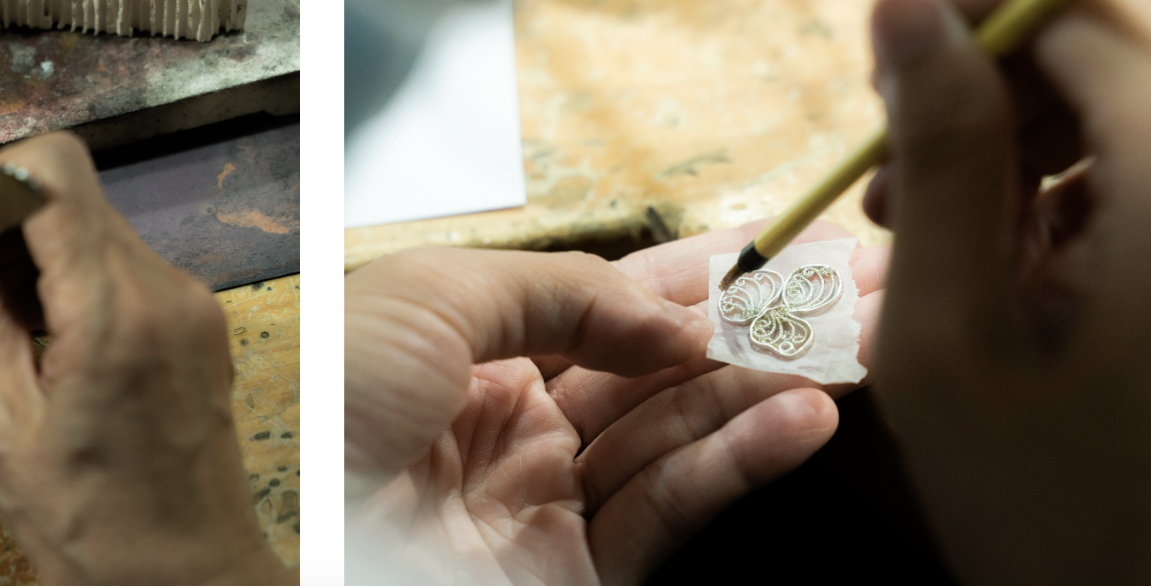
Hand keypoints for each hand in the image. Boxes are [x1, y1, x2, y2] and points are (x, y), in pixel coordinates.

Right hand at [0, 132, 292, 585]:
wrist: (185, 581)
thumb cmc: (90, 523)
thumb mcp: (2, 418)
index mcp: (118, 310)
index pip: (51, 171)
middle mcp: (167, 290)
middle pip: (66, 199)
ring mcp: (189, 305)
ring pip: (87, 235)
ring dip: (17, 262)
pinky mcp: (194, 325)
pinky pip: (116, 275)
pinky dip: (58, 288)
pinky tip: (9, 334)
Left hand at [345, 220, 890, 584]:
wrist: (300, 543)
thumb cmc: (331, 403)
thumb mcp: (432, 299)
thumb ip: (564, 290)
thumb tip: (674, 315)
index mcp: (470, 353)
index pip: (606, 307)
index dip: (694, 279)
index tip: (778, 252)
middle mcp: (514, 427)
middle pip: (657, 371)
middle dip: (754, 332)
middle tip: (850, 296)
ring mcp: (544, 503)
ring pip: (677, 438)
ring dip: (766, 390)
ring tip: (850, 350)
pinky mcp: (571, 574)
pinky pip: (670, 510)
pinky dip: (740, 464)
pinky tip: (800, 418)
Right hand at [864, 0, 1150, 581]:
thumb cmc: (1050, 504)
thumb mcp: (949, 333)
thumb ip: (938, 156)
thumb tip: (907, 8)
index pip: (1077, 7)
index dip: (967, 14)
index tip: (883, 74)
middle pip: (1113, 40)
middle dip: (990, 79)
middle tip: (895, 172)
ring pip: (1136, 92)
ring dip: (1024, 132)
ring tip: (934, 227)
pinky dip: (1075, 181)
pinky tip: (1011, 262)